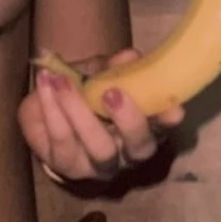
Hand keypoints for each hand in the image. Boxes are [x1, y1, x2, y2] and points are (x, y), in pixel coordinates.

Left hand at [17, 51, 183, 186]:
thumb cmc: (84, 96)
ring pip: (99, 148)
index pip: (162, 129)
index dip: (168, 122)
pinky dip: (51, 108)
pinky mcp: (65, 165)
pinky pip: (60, 140)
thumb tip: (131, 56)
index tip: (175, 109)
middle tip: (112, 92)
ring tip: (62, 82)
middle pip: (138, 148)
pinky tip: (45, 84)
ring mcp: (96, 165)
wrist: (45, 117)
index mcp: (142, 129)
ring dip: (80, 111)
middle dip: (128, 120)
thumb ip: (113, 69)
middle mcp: (126, 154)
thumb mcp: (99, 77)